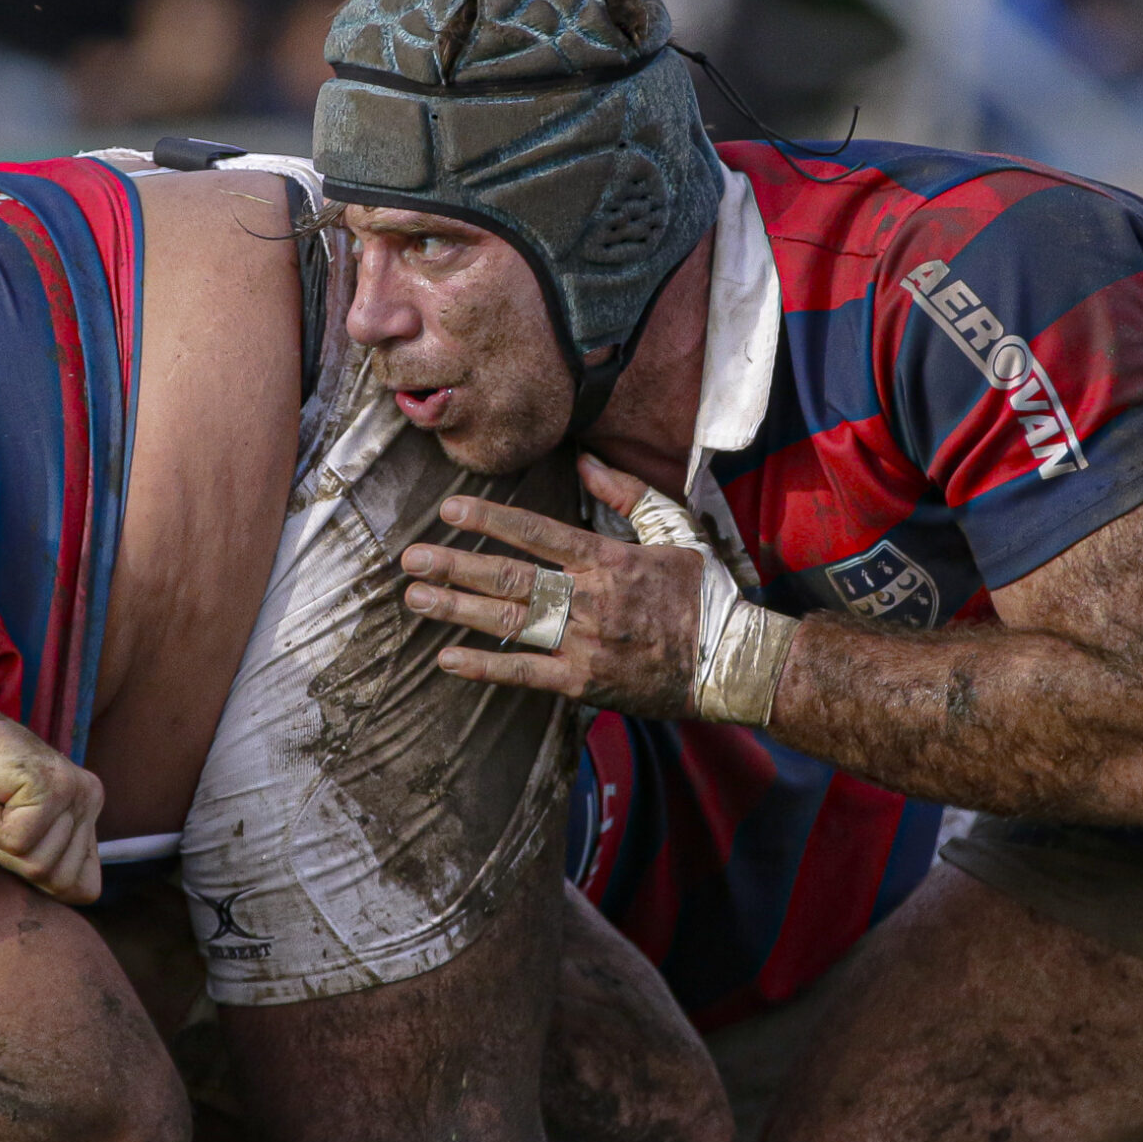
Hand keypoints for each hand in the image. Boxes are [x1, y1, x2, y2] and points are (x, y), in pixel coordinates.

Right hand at [0, 703, 104, 904]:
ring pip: (39, 864)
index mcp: (86, 813)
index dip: (42, 882)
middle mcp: (89, 800)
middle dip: (16, 861)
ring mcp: (73, 791)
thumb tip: (62, 897)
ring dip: (0, 843)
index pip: (85, 888)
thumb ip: (42, 861)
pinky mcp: (49, 784)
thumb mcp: (13, 838)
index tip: (16, 844)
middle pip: (58, 881)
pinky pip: (19, 840)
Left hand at [400, 456, 708, 717]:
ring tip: (415, 598)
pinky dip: (485, 666)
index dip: (491, 520)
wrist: (731, 662)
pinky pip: (526, 672)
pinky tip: (448, 659)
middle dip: (456, 567)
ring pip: (510, 623)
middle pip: (510, 579)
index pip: (539, 533)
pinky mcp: (586, 682)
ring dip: (457, 609)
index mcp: (609, 559)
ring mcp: (586, 642)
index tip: (450, 510)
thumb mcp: (674, 530)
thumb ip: (627, 493)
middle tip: (411, 560)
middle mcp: (591, 598)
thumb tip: (586, 459)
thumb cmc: (704, 594)